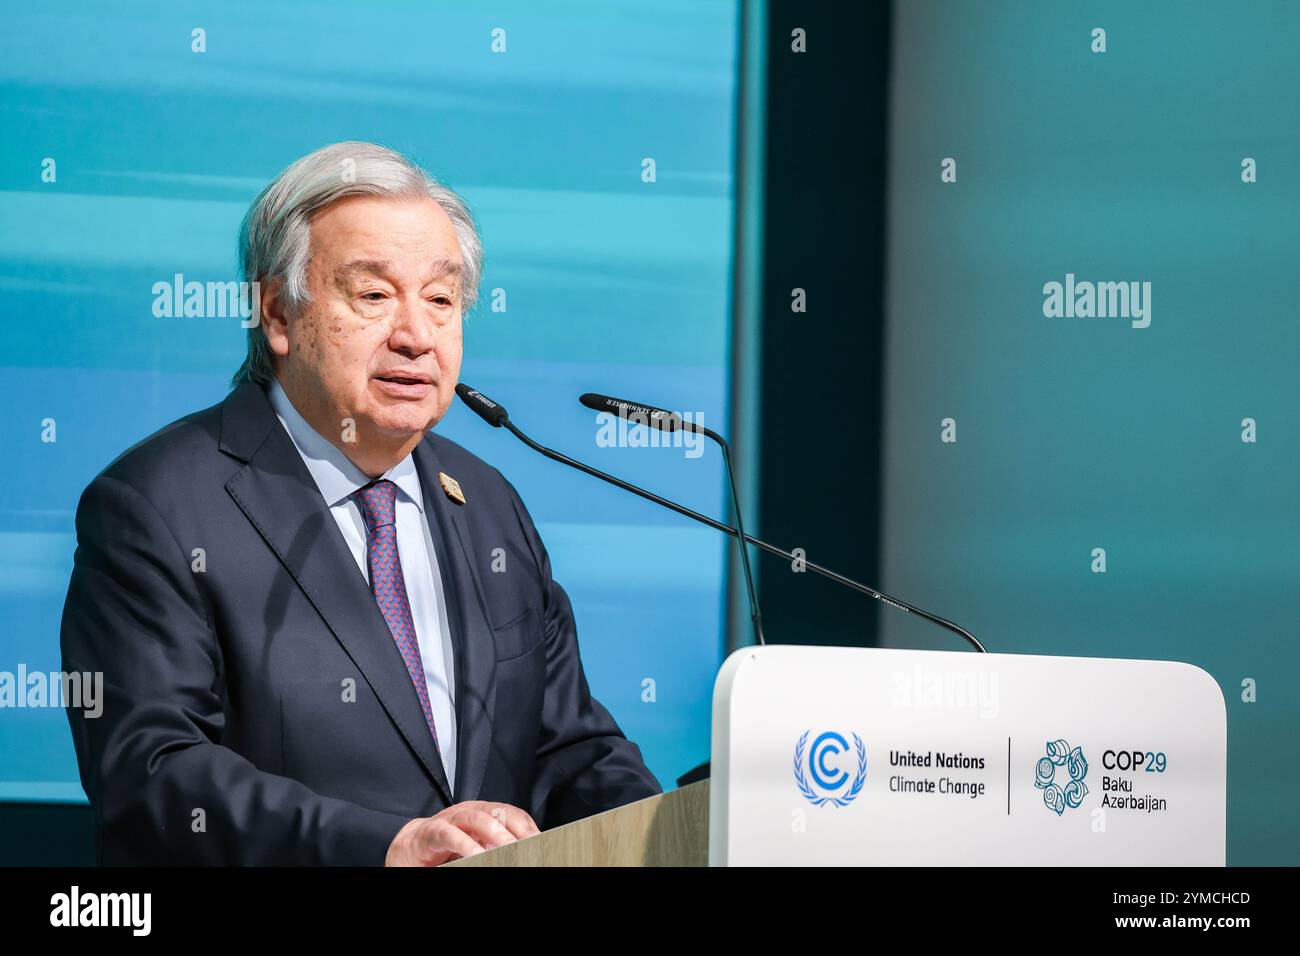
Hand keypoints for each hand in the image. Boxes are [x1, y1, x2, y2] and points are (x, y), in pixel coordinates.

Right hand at [384, 801, 539, 865]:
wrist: (410, 850)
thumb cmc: (447, 849)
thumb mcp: (478, 846)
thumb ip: (496, 847)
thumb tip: (523, 854)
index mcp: (485, 813)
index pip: (514, 815)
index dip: (529, 828)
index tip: (542, 844)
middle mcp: (470, 811)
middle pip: (500, 813)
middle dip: (518, 830)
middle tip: (530, 847)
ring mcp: (451, 819)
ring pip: (478, 819)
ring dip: (496, 835)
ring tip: (509, 851)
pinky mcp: (432, 831)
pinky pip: (451, 835)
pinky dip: (466, 845)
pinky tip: (477, 856)